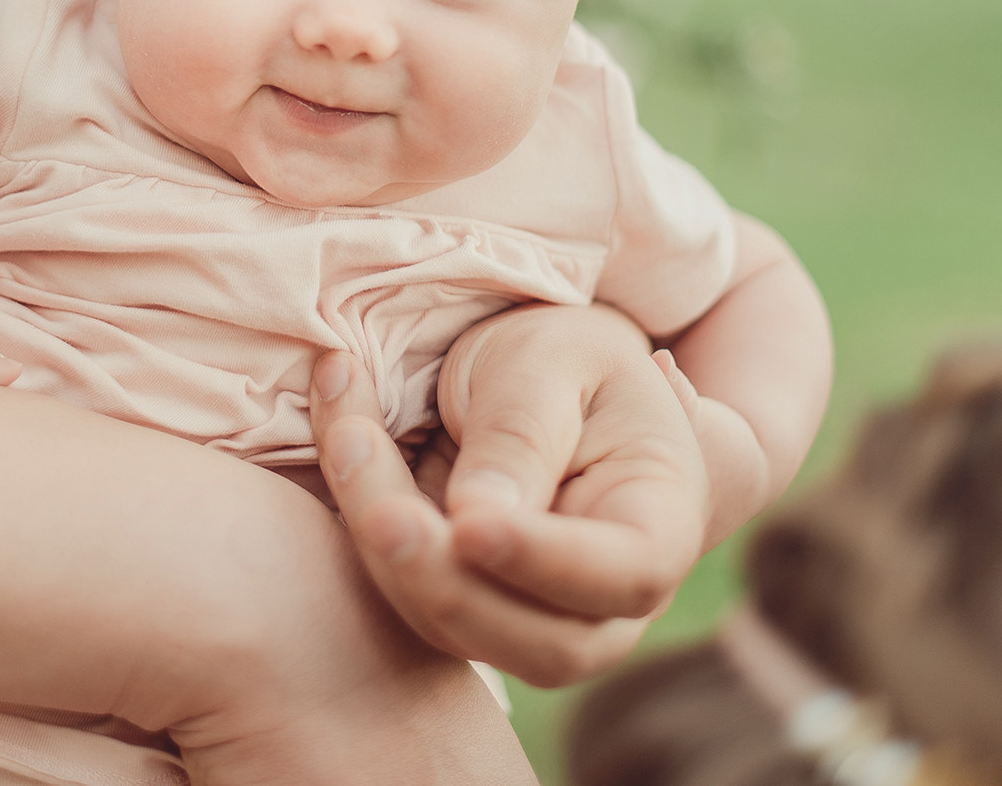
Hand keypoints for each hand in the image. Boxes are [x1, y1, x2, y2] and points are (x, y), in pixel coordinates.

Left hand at [310, 304, 708, 686]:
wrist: (531, 376)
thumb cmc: (559, 358)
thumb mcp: (547, 365)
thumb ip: (521, 436)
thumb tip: (476, 524)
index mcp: (659, 520)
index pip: (626, 573)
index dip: (547, 562)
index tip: (470, 524)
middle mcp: (607, 596)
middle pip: (543, 643)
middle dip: (448, 584)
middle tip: (381, 515)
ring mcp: (534, 616)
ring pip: (457, 631)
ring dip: (385, 551)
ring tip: (347, 438)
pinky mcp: (462, 606)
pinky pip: (405, 597)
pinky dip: (359, 528)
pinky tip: (341, 438)